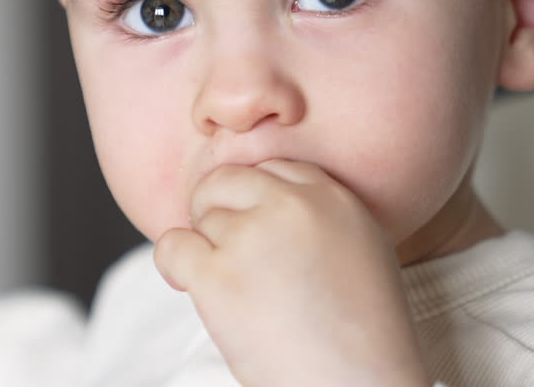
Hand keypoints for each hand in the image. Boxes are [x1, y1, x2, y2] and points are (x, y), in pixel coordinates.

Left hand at [153, 160, 429, 386]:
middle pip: (228, 180)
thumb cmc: (361, 336)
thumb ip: (316, 216)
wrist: (359, 386)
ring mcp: (252, 237)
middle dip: (217, 211)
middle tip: (227, 254)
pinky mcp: (218, 275)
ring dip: (206, 252)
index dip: (255, 201)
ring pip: (201, 218)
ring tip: (239, 295)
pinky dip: (175, 267)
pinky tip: (196, 290)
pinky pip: (172, 246)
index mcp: (334, 198)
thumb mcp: (361, 252)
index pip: (272, 168)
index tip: (257, 234)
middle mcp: (292, 206)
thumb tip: (259, 205)